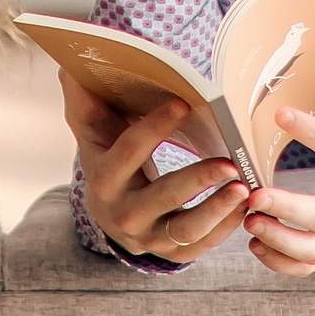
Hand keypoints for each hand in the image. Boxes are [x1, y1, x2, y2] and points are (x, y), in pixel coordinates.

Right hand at [62, 70, 247, 263]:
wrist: (111, 212)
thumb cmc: (109, 158)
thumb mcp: (93, 132)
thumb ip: (84, 99)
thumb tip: (70, 62)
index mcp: (103, 179)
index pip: (128, 152)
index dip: (154, 128)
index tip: (184, 103)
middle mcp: (123, 213)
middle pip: (162, 198)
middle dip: (197, 180)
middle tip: (229, 162)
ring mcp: (148, 237)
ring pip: (185, 229)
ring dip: (216, 210)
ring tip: (242, 187)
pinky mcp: (170, 253)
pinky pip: (200, 246)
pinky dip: (225, 228)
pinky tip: (244, 206)